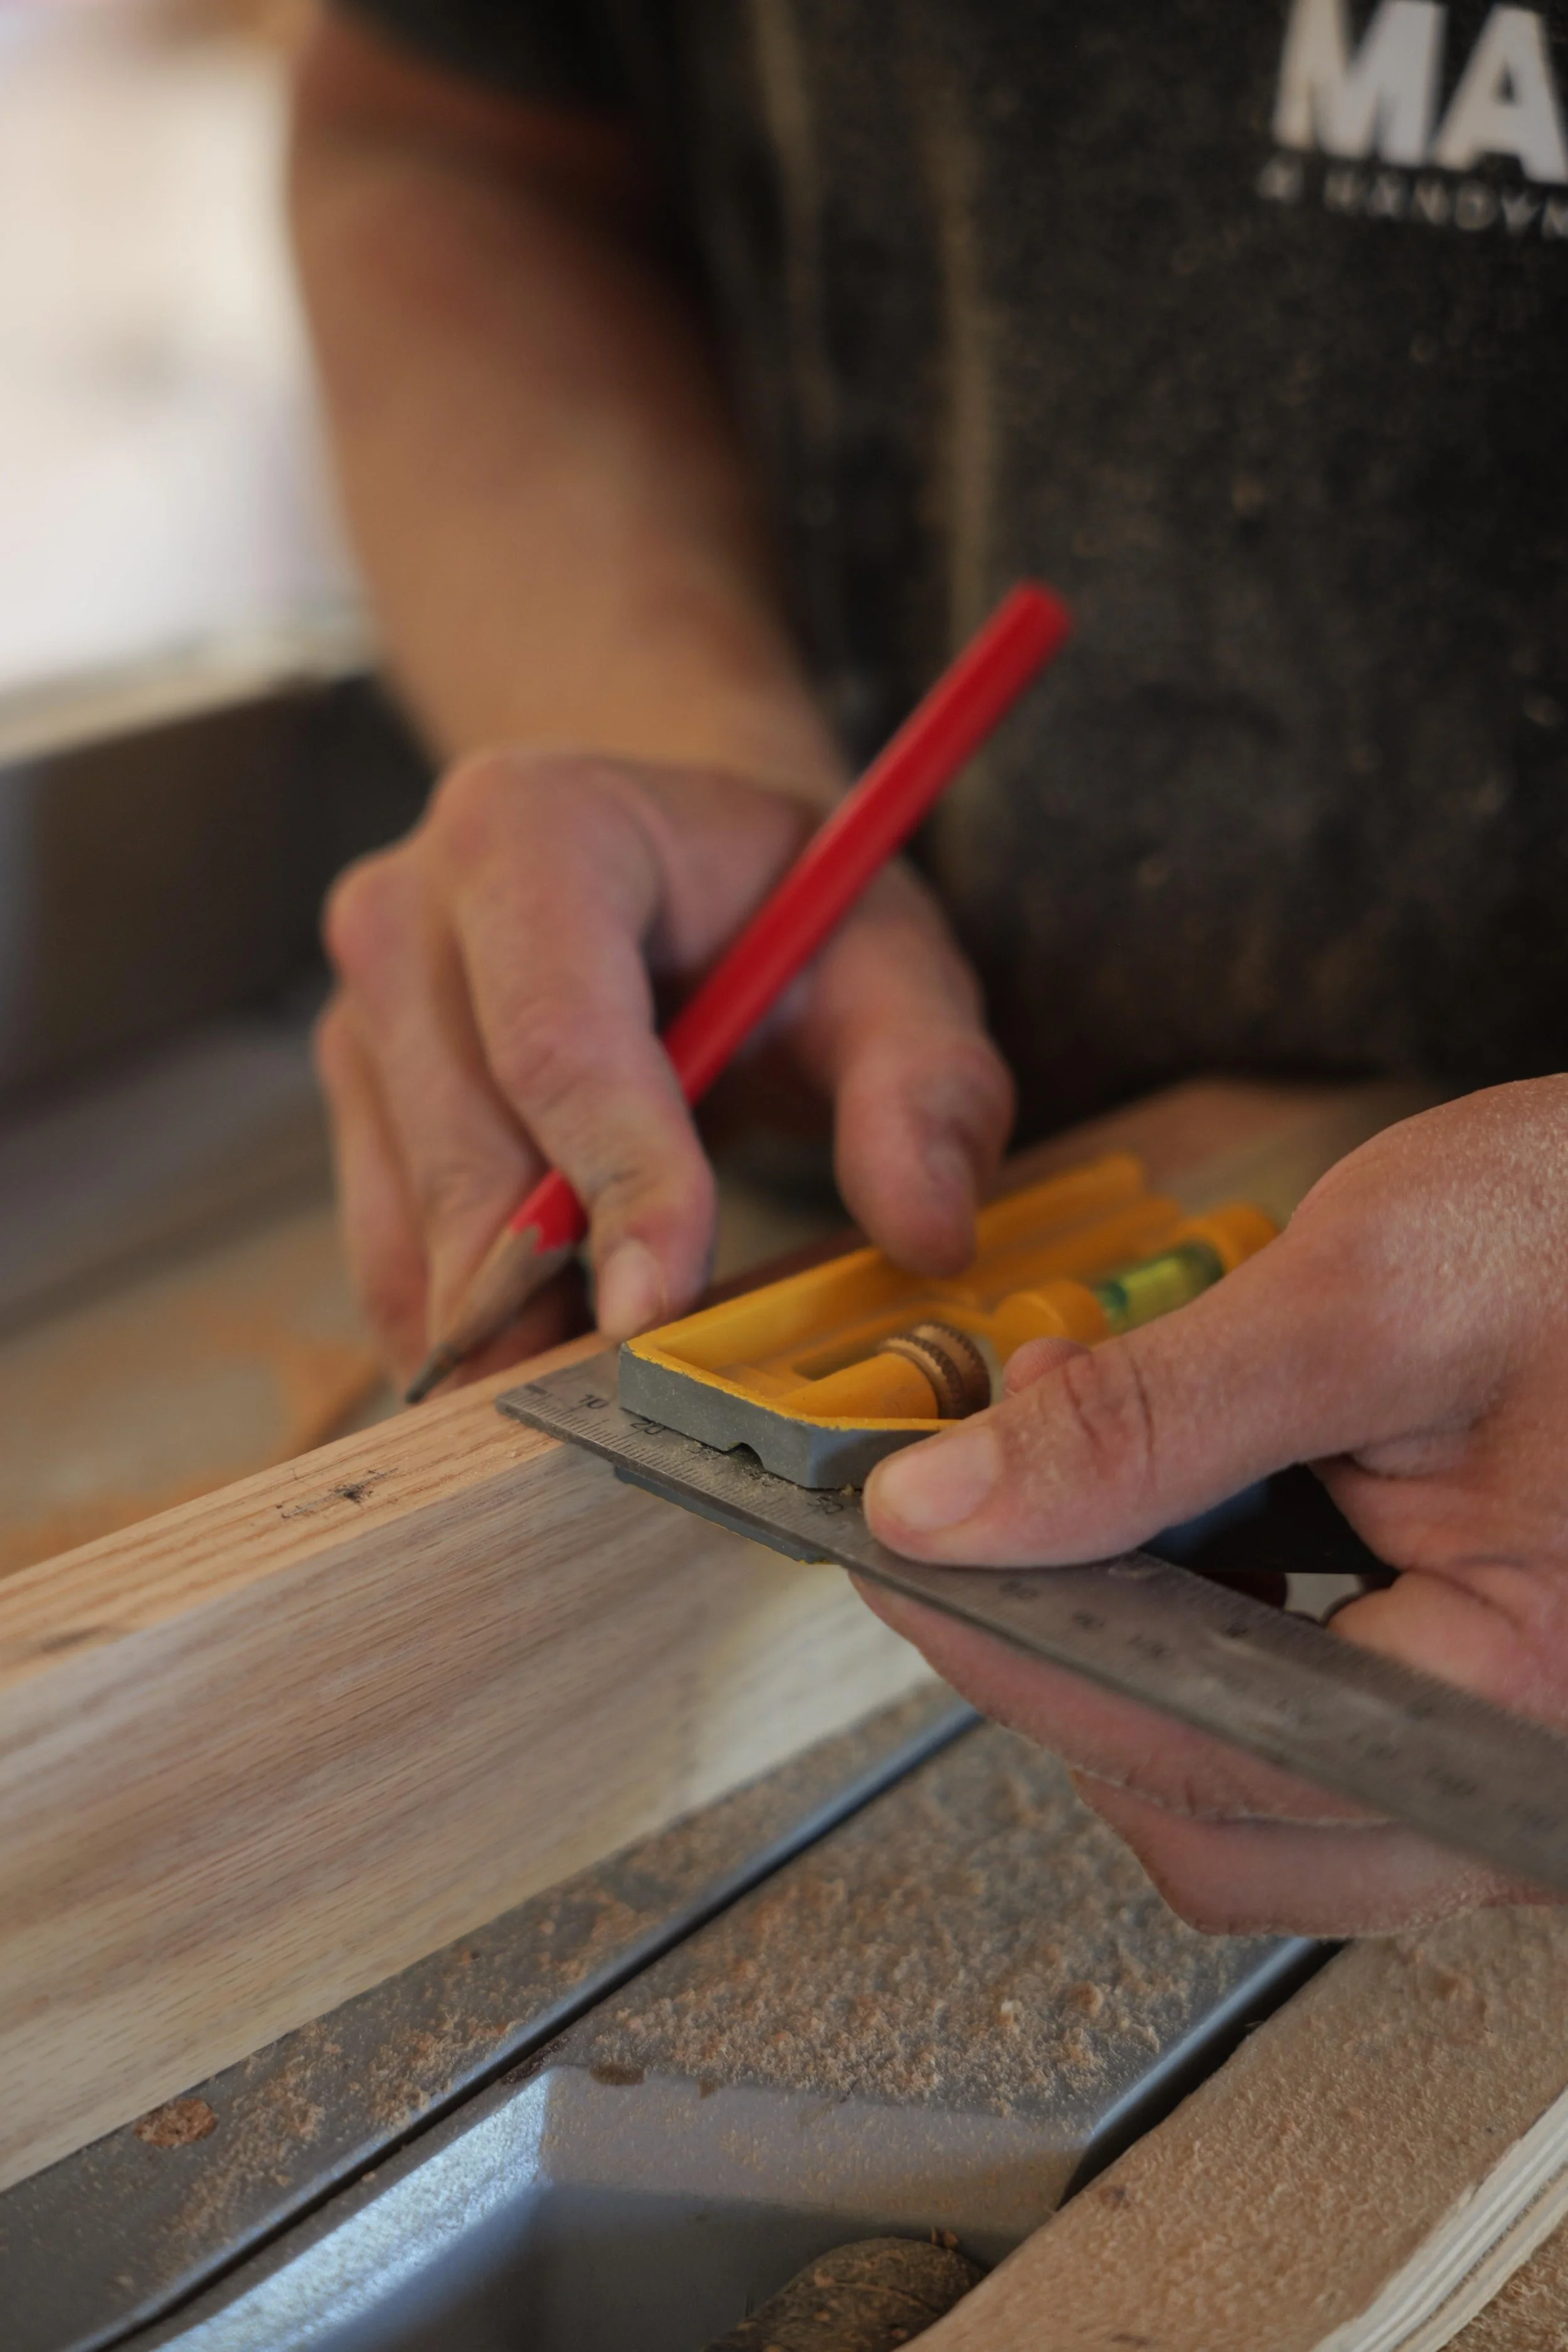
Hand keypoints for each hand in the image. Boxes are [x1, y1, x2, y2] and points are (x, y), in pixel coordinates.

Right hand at [317, 749, 1013, 1384]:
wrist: (668, 852)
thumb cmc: (781, 901)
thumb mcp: (890, 958)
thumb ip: (926, 1082)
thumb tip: (931, 1235)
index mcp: (533, 829)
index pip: (559, 1039)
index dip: (613, 1184)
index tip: (657, 1317)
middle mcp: (410, 911)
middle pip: (466, 1151)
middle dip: (546, 1293)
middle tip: (631, 1407)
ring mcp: (361, 1009)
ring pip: (412, 1220)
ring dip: (503, 1326)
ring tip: (608, 1390)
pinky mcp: (355, 1097)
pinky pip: (386, 1251)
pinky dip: (466, 1325)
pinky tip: (553, 1353)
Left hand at [863, 1081, 1567, 1936]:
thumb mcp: (1371, 1294)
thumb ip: (1151, 1423)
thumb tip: (945, 1511)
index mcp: (1515, 1702)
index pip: (1188, 1747)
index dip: (1013, 1643)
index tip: (903, 1544)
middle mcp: (1522, 1784)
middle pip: (1212, 1815)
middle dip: (1078, 1654)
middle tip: (1009, 1487)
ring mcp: (1509, 1768)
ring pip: (1251, 1792)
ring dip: (1146, 1642)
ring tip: (1130, 1466)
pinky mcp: (1492, 1716)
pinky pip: (1316, 1732)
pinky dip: (1228, 1629)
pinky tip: (1218, 1503)